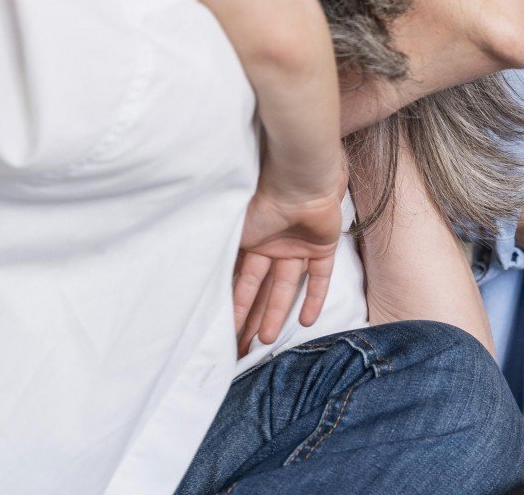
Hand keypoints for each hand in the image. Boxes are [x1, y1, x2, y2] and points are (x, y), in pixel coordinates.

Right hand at [231, 157, 346, 351]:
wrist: (299, 178)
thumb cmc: (262, 197)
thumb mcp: (234, 227)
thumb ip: (225, 251)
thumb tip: (201, 276)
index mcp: (252, 238)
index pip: (241, 279)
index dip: (234, 305)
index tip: (226, 330)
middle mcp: (274, 244)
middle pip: (263, 288)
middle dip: (253, 316)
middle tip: (245, 345)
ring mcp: (298, 245)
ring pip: (287, 286)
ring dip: (277, 312)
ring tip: (267, 340)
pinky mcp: (323, 245)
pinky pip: (320, 277)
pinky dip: (314, 298)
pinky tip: (306, 322)